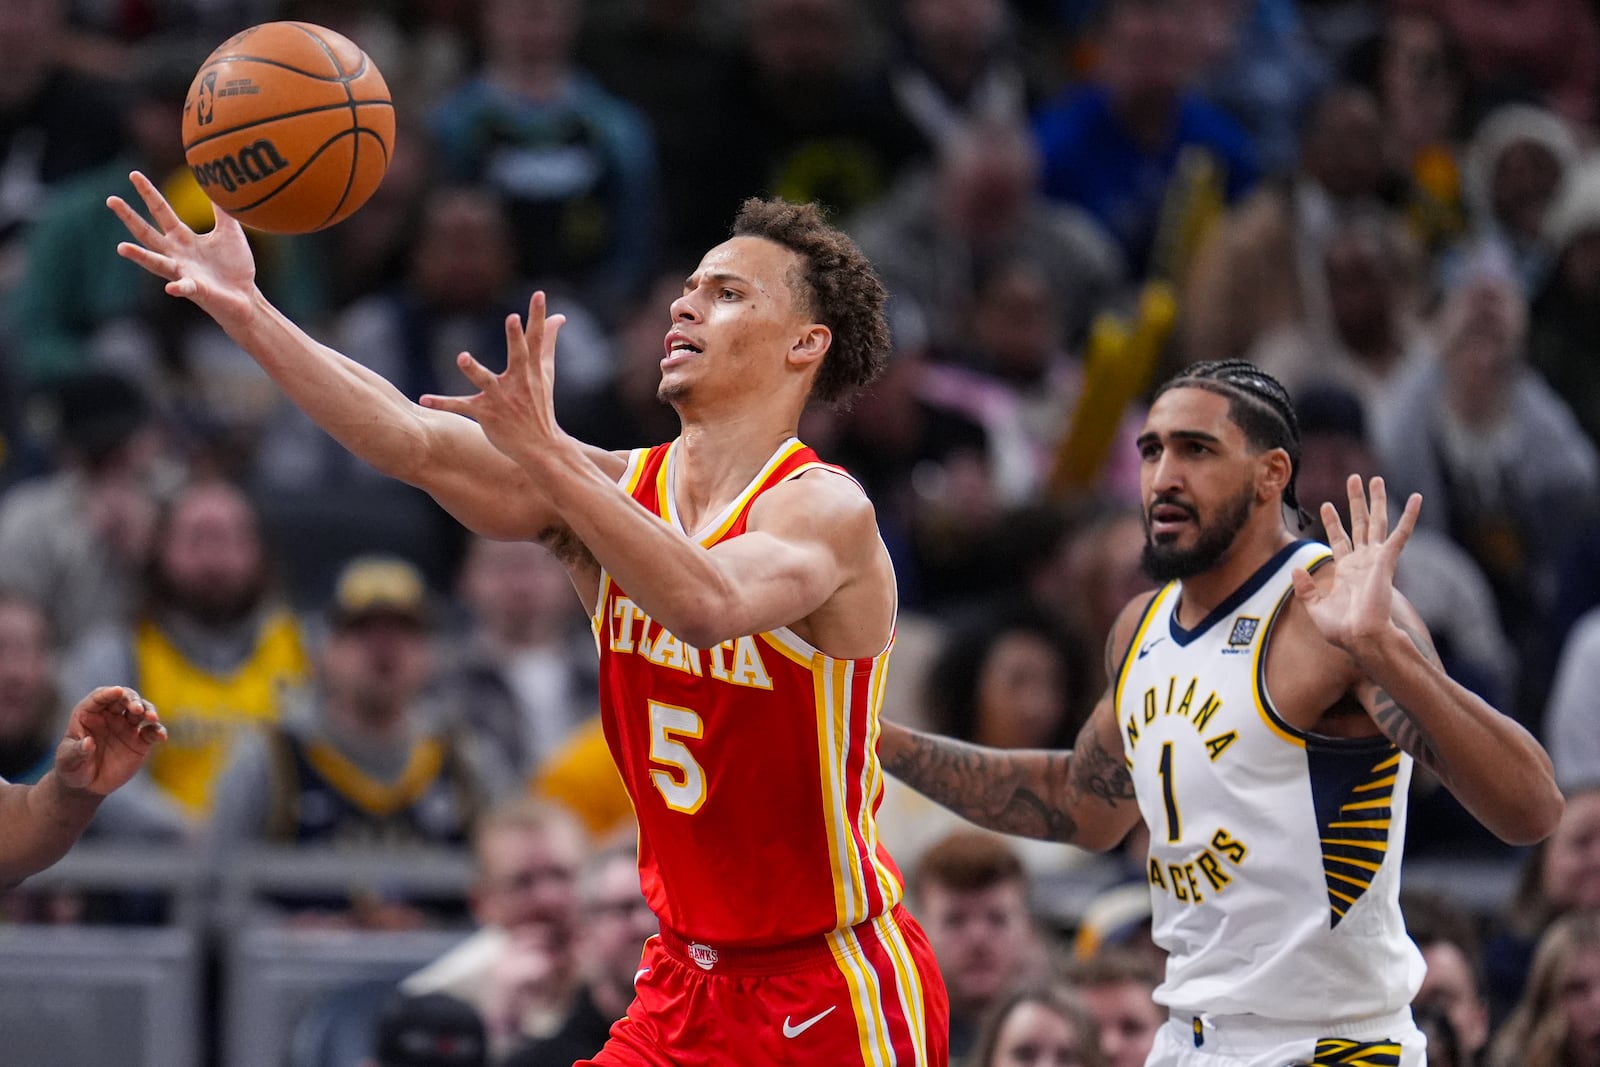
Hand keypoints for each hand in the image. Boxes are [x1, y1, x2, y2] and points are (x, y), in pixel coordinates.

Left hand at [55, 686, 166, 795]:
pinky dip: (158, 731)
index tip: (118, 691)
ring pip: (141, 711)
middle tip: (137, 709)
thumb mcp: (67, 761)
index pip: (100, 697)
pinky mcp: (140, 741)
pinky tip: (161, 736)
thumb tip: (88, 743)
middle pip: (124, 699)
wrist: (86, 785)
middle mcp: (110, 716)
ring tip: (152, 718)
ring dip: (148, 710)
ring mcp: (126, 727)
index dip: (109, 693)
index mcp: (89, 713)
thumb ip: (76, 751)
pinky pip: (151, 732)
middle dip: (132, 700)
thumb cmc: (71, 768)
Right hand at [106, 170, 257, 325]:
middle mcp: (176, 255)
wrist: (246, 296)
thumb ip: (223, 212)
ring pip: (156, 263)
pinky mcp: (197, 290)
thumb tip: (219, 185)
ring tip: (121, 248)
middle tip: (111, 200)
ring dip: (139, 256)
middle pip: (147, 233)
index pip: (160, 211)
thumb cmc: (235, 266)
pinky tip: (170, 288)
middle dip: (129, 217)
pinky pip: (185, 288)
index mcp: (183, 239)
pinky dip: (179, 287)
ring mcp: (183, 273)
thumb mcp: (230, 232)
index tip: (133, 174)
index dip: (148, 193)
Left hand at [419, 291, 567, 468]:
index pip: (536, 338)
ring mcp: (502, 398)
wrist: (540, 446)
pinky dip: (443, 403)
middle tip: (512, 318)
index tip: (540, 295)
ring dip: (474, 369)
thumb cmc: (541, 405)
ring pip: (486, 381)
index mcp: (531, 370)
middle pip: (518, 356)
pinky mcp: (486, 413)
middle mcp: (518, 381)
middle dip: (515, 338)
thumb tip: (559, 318)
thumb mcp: (546, 372)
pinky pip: (461, 406)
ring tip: (463, 358)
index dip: (538, 316)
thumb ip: (548, 342)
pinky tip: (424, 399)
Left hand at [1291, 475, 1421, 655]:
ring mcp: (1376, 560)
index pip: (1340, 539)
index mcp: (1348, 571)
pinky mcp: (1387, 561)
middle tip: (1354, 479)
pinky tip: (1416, 497)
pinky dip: (1409, 516)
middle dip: (1357, 502)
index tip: (1327, 504)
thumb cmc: (1341, 631)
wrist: (1360, 638)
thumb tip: (1295, 570)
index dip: (1333, 521)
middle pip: (1360, 524)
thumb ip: (1305, 589)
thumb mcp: (1315, 608)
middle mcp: (1363, 561)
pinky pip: (1400, 534)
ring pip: (1377, 522)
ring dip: (1376, 500)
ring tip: (1374, 479)